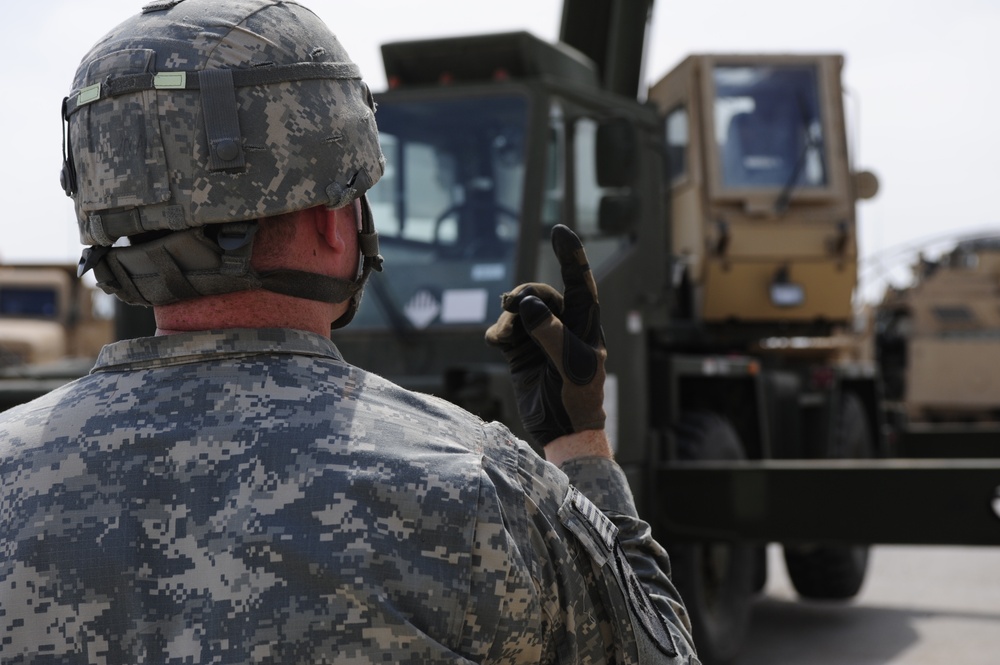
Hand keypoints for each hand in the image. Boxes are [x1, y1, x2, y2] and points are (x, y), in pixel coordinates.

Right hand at [485, 224, 605, 444]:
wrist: (561, 429)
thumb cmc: (578, 398)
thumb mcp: (571, 365)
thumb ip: (551, 333)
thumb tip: (529, 304)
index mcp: (585, 324)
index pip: (579, 283)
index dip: (572, 256)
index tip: (559, 231)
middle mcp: (563, 325)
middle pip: (541, 293)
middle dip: (525, 294)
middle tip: (510, 305)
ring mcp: (540, 336)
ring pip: (520, 309)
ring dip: (509, 317)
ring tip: (503, 335)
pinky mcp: (521, 350)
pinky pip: (505, 328)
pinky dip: (498, 331)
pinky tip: (498, 343)